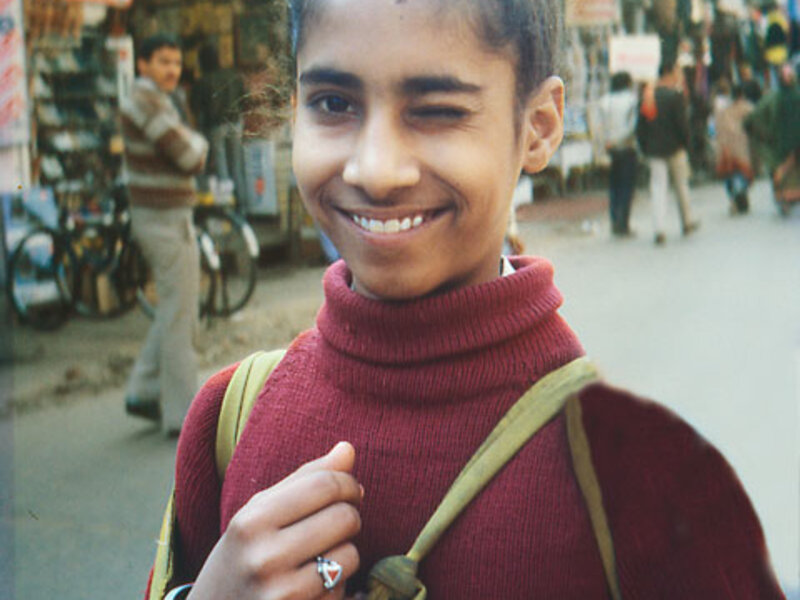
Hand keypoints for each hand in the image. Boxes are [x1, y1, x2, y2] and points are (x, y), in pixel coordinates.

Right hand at [188, 442, 361, 599]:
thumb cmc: (243, 555)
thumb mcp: (260, 513)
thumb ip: (305, 479)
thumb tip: (348, 448)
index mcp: (252, 520)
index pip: (323, 485)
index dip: (348, 483)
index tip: (351, 489)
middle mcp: (264, 557)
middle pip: (343, 518)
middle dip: (350, 516)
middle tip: (338, 523)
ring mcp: (281, 593)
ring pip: (349, 555)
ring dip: (345, 553)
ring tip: (320, 556)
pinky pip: (341, 590)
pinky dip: (336, 585)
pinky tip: (312, 586)